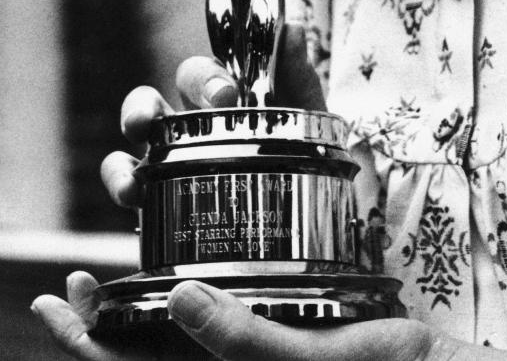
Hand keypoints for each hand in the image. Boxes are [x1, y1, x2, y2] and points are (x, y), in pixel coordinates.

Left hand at [32, 273, 448, 360]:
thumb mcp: (321, 360)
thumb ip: (248, 340)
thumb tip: (180, 296)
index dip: (88, 345)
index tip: (62, 299)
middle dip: (105, 325)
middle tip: (76, 284)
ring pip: (177, 349)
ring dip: (142, 312)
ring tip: (120, 277)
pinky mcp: (282, 354)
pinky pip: (219, 335)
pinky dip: (190, 306)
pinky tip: (190, 278)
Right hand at [100, 23, 324, 209]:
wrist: (293, 214)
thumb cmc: (296, 158)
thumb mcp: (303, 123)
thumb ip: (297, 80)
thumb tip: (292, 29)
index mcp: (229, 97)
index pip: (208, 73)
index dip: (209, 78)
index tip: (225, 97)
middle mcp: (195, 116)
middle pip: (164, 92)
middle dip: (161, 94)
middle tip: (161, 117)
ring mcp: (170, 151)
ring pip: (139, 119)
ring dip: (132, 117)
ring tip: (136, 131)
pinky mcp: (153, 190)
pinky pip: (123, 173)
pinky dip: (118, 175)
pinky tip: (130, 188)